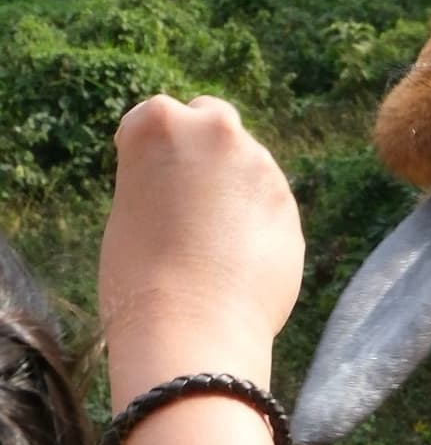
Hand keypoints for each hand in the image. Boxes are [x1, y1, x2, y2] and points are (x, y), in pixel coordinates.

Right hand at [100, 97, 304, 405]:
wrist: (192, 328)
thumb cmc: (137, 279)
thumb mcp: (128, 213)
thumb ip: (160, 180)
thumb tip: (189, 185)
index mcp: (159, 126)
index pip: (153, 117)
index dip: (148, 150)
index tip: (145, 179)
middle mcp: (215, 131)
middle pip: (210, 119)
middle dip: (202, 145)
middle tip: (186, 195)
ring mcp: (260, 164)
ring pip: (246, 164)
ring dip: (233, 188)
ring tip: (209, 246)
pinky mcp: (289, 202)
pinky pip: (266, 205)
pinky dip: (255, 222)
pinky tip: (237, 263)